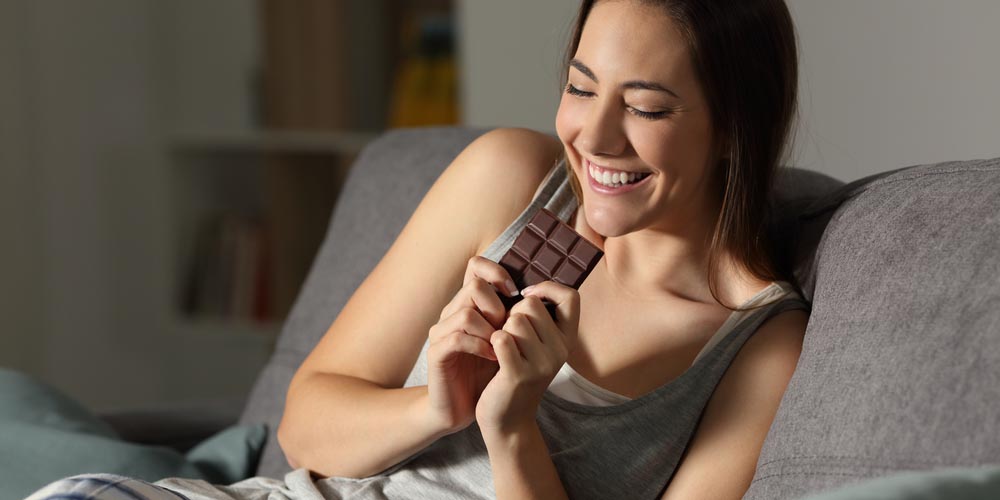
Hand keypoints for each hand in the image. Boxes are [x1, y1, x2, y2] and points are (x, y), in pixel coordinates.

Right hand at [426, 256, 516, 434]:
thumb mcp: (508, 340)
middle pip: (474, 286)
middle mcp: (452, 312)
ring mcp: (442, 332)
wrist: (463, 406)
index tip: (515, 292)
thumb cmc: (489, 372)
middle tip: (507, 329)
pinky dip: (480, 346)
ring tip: (501, 346)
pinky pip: (457, 339)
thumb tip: (539, 295)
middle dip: (498, 307)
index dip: (496, 272)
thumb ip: (516, 316)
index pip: (475, 266)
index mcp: (469, 304)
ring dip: (490, 329)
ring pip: (465, 312)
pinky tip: (493, 358)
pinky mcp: (437, 354)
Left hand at [475, 280, 579, 437]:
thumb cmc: (517, 371)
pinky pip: (501, 338)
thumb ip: (538, 316)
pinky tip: (492, 356)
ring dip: (500, 329)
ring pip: (514, 319)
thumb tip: (527, 283)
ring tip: (502, 349)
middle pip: (531, 304)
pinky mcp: (519, 374)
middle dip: (512, 313)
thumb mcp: (536, 344)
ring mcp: (542, 364)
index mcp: (568, 339)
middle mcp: (561, 351)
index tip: (528, 296)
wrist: (507, 419)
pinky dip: (491, 342)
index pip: (570, 296)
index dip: (547, 288)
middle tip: (509, 336)